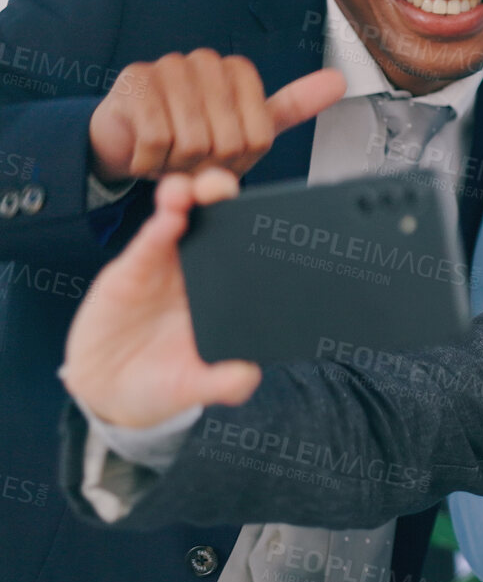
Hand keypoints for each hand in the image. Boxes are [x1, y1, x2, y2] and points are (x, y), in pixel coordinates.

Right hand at [59, 168, 261, 427]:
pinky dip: (160, 226)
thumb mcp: (194, 387)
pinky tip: (171, 215)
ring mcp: (166, 267)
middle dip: (225, 196)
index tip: (275, 213)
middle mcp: (199, 270)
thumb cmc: (162, 382)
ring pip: (181, 218)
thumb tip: (248, 377)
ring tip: (195, 191)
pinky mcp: (132, 271)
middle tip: (227, 190)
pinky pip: (149, 242)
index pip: (249, 249)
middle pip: (217, 221)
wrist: (109, 391)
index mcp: (227, 291)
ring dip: (190, 197)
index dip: (261, 225)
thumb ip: (222, 383)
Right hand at [88, 51, 345, 182]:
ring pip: (192, 143)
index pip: (259, 138)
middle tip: (189, 159)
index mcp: (239, 71)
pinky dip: (151, 162)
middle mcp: (206, 61)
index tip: (221, 156)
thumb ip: (293, 108)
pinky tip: (146, 153)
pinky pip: (157, 140)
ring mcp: (168, 67)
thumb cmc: (189, 135)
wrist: (126, 140)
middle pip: (228, 142)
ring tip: (168, 155)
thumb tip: (338, 80)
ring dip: (177, 167)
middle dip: (207, 166)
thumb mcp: (247, 128)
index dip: (238, 162)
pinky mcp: (135, 82)